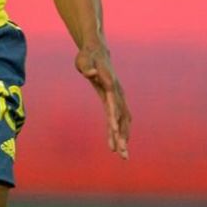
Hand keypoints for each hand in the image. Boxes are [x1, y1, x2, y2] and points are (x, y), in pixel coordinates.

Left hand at [75, 44, 130, 158]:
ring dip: (124, 138)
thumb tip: (90, 74)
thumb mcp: (82, 60)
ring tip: (123, 156)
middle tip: (122, 152)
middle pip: (122, 117)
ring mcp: (118, 97)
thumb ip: (86, 67)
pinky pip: (119, 119)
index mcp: (110, 84)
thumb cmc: (87, 56)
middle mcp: (117, 92)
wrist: (96, 51)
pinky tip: (116, 145)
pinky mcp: (115, 100)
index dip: (115, 117)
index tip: (115, 131)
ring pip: (124, 121)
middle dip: (122, 135)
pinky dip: (119, 132)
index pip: (113, 103)